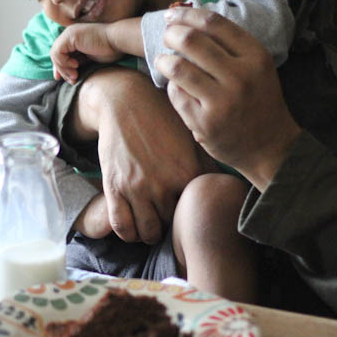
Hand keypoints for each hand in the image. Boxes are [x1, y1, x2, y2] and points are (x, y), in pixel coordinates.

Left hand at [50, 23, 122, 83]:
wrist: (118, 41)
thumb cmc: (110, 51)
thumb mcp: (89, 59)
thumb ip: (78, 62)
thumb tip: (68, 74)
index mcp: (74, 39)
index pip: (61, 54)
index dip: (61, 67)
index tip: (66, 79)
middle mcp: (70, 34)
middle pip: (56, 55)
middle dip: (62, 70)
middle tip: (72, 80)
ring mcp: (69, 34)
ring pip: (55, 55)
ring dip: (63, 69)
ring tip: (75, 75)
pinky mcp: (70, 36)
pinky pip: (57, 52)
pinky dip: (64, 62)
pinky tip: (76, 65)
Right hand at [70, 68, 206, 242]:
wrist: (126, 102)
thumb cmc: (162, 119)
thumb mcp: (190, 139)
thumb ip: (206, 167)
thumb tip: (222, 189)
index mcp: (187, 173)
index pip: (195, 213)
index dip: (194, 218)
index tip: (191, 217)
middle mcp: (163, 184)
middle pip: (171, 226)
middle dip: (171, 228)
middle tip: (169, 224)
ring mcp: (137, 187)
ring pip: (146, 232)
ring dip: (150, 234)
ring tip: (152, 227)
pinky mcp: (114, 187)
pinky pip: (121, 225)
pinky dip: (128, 233)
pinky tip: (133, 228)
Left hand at [156, 7, 301, 190]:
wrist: (270, 146)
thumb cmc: (257, 99)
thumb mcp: (256, 66)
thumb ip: (229, 44)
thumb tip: (187, 16)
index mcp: (255, 56)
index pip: (214, 23)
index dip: (187, 14)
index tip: (173, 14)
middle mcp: (241, 77)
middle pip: (191, 41)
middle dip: (171, 34)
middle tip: (167, 36)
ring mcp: (222, 101)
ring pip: (178, 68)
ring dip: (164, 60)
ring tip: (163, 60)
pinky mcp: (205, 123)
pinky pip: (177, 94)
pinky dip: (172, 87)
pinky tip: (177, 86)